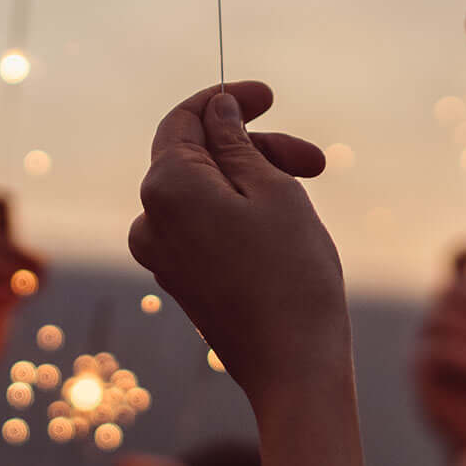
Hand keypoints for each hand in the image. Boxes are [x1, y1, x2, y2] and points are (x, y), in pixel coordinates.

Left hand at [127, 82, 338, 401]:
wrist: (293, 368)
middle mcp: (149, 222)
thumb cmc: (291, 276)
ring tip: (308, 199)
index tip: (269, 97)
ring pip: (206, 195)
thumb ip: (236, 144)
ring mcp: (161, 257)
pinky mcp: (181, 283)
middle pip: (198, 158)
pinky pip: (205, 229)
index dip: (227, 101)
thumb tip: (216, 112)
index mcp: (164, 189)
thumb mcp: (273, 191)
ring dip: (256, 183)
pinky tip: (285, 229)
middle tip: (315, 163)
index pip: (184, 120)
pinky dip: (241, 216)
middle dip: (256, 149)